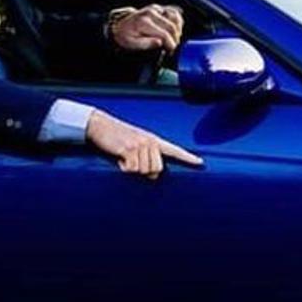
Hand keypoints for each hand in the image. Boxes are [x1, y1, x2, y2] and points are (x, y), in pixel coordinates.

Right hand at [85, 109, 202, 178]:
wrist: (100, 125)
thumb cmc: (117, 138)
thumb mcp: (135, 145)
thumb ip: (147, 158)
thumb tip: (154, 176)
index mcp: (154, 140)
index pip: (174, 150)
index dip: (188, 158)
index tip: (201, 163)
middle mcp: (150, 141)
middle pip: (157, 170)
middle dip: (144, 171)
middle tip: (132, 162)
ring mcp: (140, 145)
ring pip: (144, 171)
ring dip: (132, 169)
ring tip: (124, 158)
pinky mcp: (129, 149)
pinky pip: (132, 169)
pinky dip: (123, 168)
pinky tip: (119, 158)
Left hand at [109, 4, 183, 52]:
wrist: (121, 25)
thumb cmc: (126, 36)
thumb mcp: (131, 44)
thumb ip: (146, 44)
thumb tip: (160, 42)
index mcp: (143, 22)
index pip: (164, 34)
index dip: (170, 45)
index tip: (170, 51)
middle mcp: (150, 12)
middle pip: (172, 27)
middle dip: (175, 39)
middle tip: (171, 47)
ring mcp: (155, 9)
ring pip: (176, 18)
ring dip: (178, 30)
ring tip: (172, 39)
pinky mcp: (159, 8)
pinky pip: (174, 13)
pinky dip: (177, 22)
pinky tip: (173, 30)